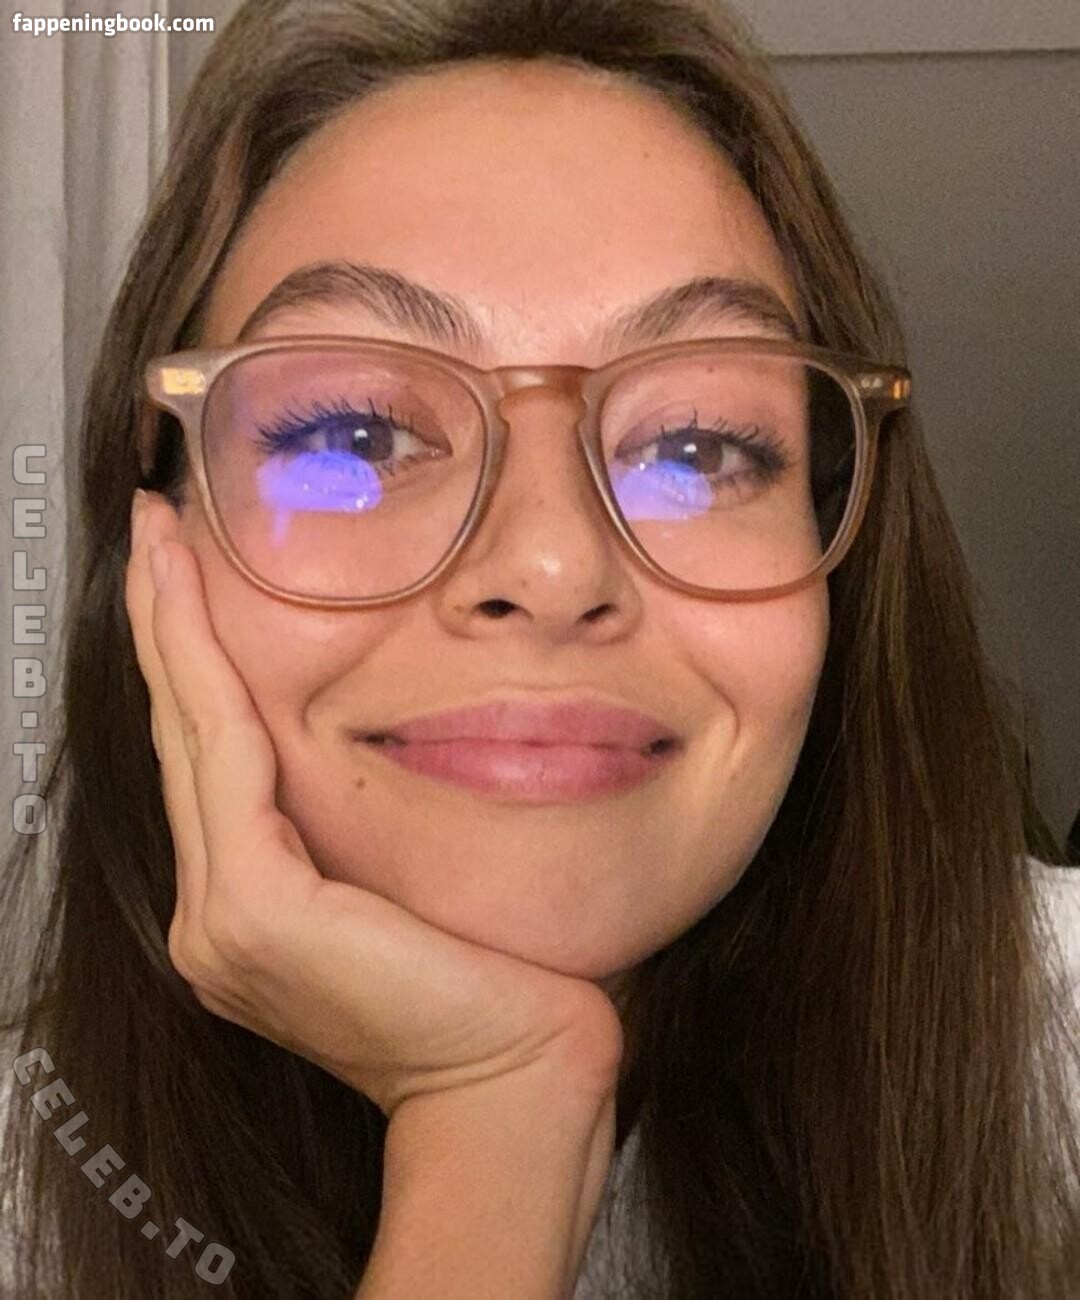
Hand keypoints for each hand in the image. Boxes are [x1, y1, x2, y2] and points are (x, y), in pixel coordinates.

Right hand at [124, 490, 623, 1117]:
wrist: (520, 1084)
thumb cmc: (497, 988)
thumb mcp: (418, 885)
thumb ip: (370, 829)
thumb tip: (384, 741)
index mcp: (257, 910)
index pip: (219, 762)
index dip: (193, 662)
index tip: (183, 572)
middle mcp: (220, 916)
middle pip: (190, 738)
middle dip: (167, 625)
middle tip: (154, 530)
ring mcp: (223, 920)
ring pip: (193, 738)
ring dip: (172, 629)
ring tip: (161, 543)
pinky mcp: (254, 912)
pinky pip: (226, 759)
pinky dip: (203, 670)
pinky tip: (189, 599)